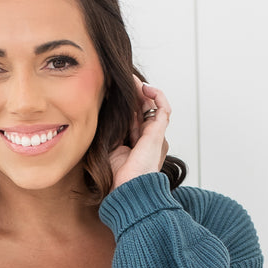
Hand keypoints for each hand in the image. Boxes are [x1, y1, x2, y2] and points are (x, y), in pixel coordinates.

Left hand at [108, 75, 170, 189]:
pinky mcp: (159, 132)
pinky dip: (157, 95)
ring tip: (132, 80)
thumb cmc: (117, 175)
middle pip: (143, 109)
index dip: (126, 103)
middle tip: (122, 79)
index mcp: (135, 143)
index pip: (133, 117)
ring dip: (143, 91)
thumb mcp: (109, 147)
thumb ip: (110, 130)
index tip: (114, 90)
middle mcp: (147, 138)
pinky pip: (163, 108)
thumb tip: (103, 111)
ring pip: (152, 106)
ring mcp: (155, 134)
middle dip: (133, 93)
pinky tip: (145, 87)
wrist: (128, 187)